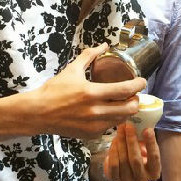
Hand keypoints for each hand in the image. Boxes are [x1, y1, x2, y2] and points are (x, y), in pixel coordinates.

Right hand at [22, 44, 145, 138]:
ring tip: (123, 102)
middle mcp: (95, 111)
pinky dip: (113, 119)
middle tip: (133, 94)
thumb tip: (103, 45)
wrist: (38, 113)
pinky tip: (108, 112)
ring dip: (126, 110)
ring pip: (122, 119)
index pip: (125, 90)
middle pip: (130, 108)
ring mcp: (94, 125)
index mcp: (92, 93)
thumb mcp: (72, 70)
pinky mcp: (91, 134)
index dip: (138, 85)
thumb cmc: (54, 90)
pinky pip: (110, 127)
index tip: (142, 81)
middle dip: (136, 100)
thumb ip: (89, 56)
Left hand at [104, 122, 160, 180]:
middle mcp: (142, 180)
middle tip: (128, 125)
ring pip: (123, 161)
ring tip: (121, 129)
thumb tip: (144, 124)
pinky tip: (115, 140)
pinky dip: (113, 150)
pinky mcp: (115, 180)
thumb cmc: (139, 155)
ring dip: (121, 142)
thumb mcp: (146, 149)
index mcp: (154, 173)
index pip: (154, 157)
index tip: (147, 129)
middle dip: (131, 140)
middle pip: (136, 160)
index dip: (150, 143)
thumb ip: (146, 139)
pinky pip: (113, 164)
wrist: (126, 168)